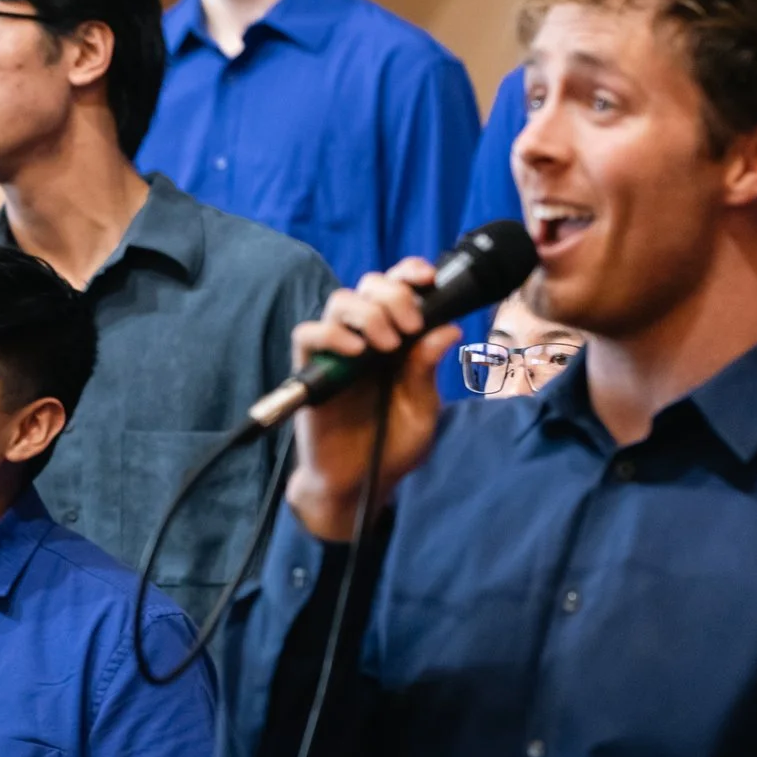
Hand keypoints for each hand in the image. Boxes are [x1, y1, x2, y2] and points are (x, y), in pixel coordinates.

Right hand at [284, 261, 457, 541]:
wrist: (362, 483)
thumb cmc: (392, 445)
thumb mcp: (422, 406)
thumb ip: (427, 368)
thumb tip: (448, 327)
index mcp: (397, 338)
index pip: (399, 287)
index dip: (410, 273)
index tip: (429, 279)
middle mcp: (365, 338)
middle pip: (370, 286)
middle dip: (395, 295)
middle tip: (411, 326)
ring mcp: (336, 352)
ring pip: (340, 301)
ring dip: (368, 312)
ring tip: (387, 344)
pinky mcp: (312, 372)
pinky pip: (308, 334)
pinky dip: (332, 334)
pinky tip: (357, 353)